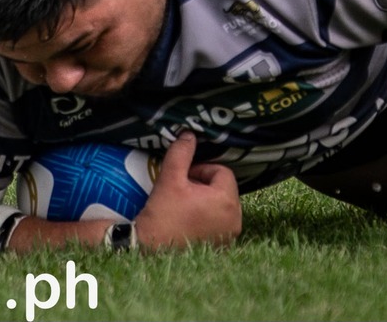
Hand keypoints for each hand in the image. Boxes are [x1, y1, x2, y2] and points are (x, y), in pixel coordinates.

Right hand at [134, 134, 240, 250]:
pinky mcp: (223, 247)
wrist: (151, 250)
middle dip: (204, 185)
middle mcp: (235, 220)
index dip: (201, 169)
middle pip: (224, 189)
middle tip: (182, 190)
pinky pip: (220, 223)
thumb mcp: (170, 179)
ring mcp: (230, 236)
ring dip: (206, 200)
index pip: (222, 172)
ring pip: (222, 205)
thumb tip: (188, 134)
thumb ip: (181, 153)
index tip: (183, 177)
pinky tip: (188, 220)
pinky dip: (208, 217)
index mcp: (226, 201)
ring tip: (184, 205)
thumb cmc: (162, 215)